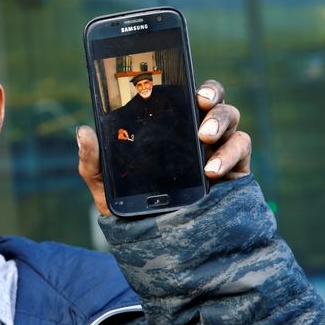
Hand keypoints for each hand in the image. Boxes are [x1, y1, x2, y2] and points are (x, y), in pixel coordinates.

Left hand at [77, 79, 251, 215]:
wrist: (156, 245)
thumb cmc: (132, 208)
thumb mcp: (106, 184)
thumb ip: (93, 161)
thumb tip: (83, 132)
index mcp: (168, 128)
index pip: (181, 95)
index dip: (183, 82)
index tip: (177, 79)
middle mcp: (196, 133)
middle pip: (212, 100)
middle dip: (211, 93)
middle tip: (200, 101)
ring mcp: (217, 150)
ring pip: (231, 118)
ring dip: (221, 121)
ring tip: (204, 137)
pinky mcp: (234, 171)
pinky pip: (241, 149)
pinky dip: (230, 154)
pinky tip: (211, 169)